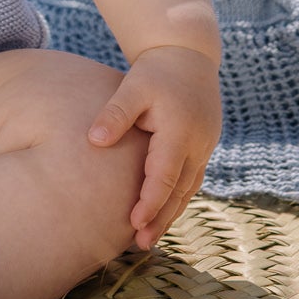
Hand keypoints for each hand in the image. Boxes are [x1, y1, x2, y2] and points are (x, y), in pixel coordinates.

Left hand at [87, 44, 221, 248]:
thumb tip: (93, 141)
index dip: (150, 201)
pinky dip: (177, 198)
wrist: (189, 54)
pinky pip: (191, 180)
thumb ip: (115, 113)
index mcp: (179, 130)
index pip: (165, 175)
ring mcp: (204, 147)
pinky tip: (163, 213)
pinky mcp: (203, 147)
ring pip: (188, 189)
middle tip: (141, 244)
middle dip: (161, 218)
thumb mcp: (133, 85)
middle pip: (179, 190)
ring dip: (170, 213)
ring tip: (149, 237)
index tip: (134, 223)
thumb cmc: (156, 70)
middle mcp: (197, 143)